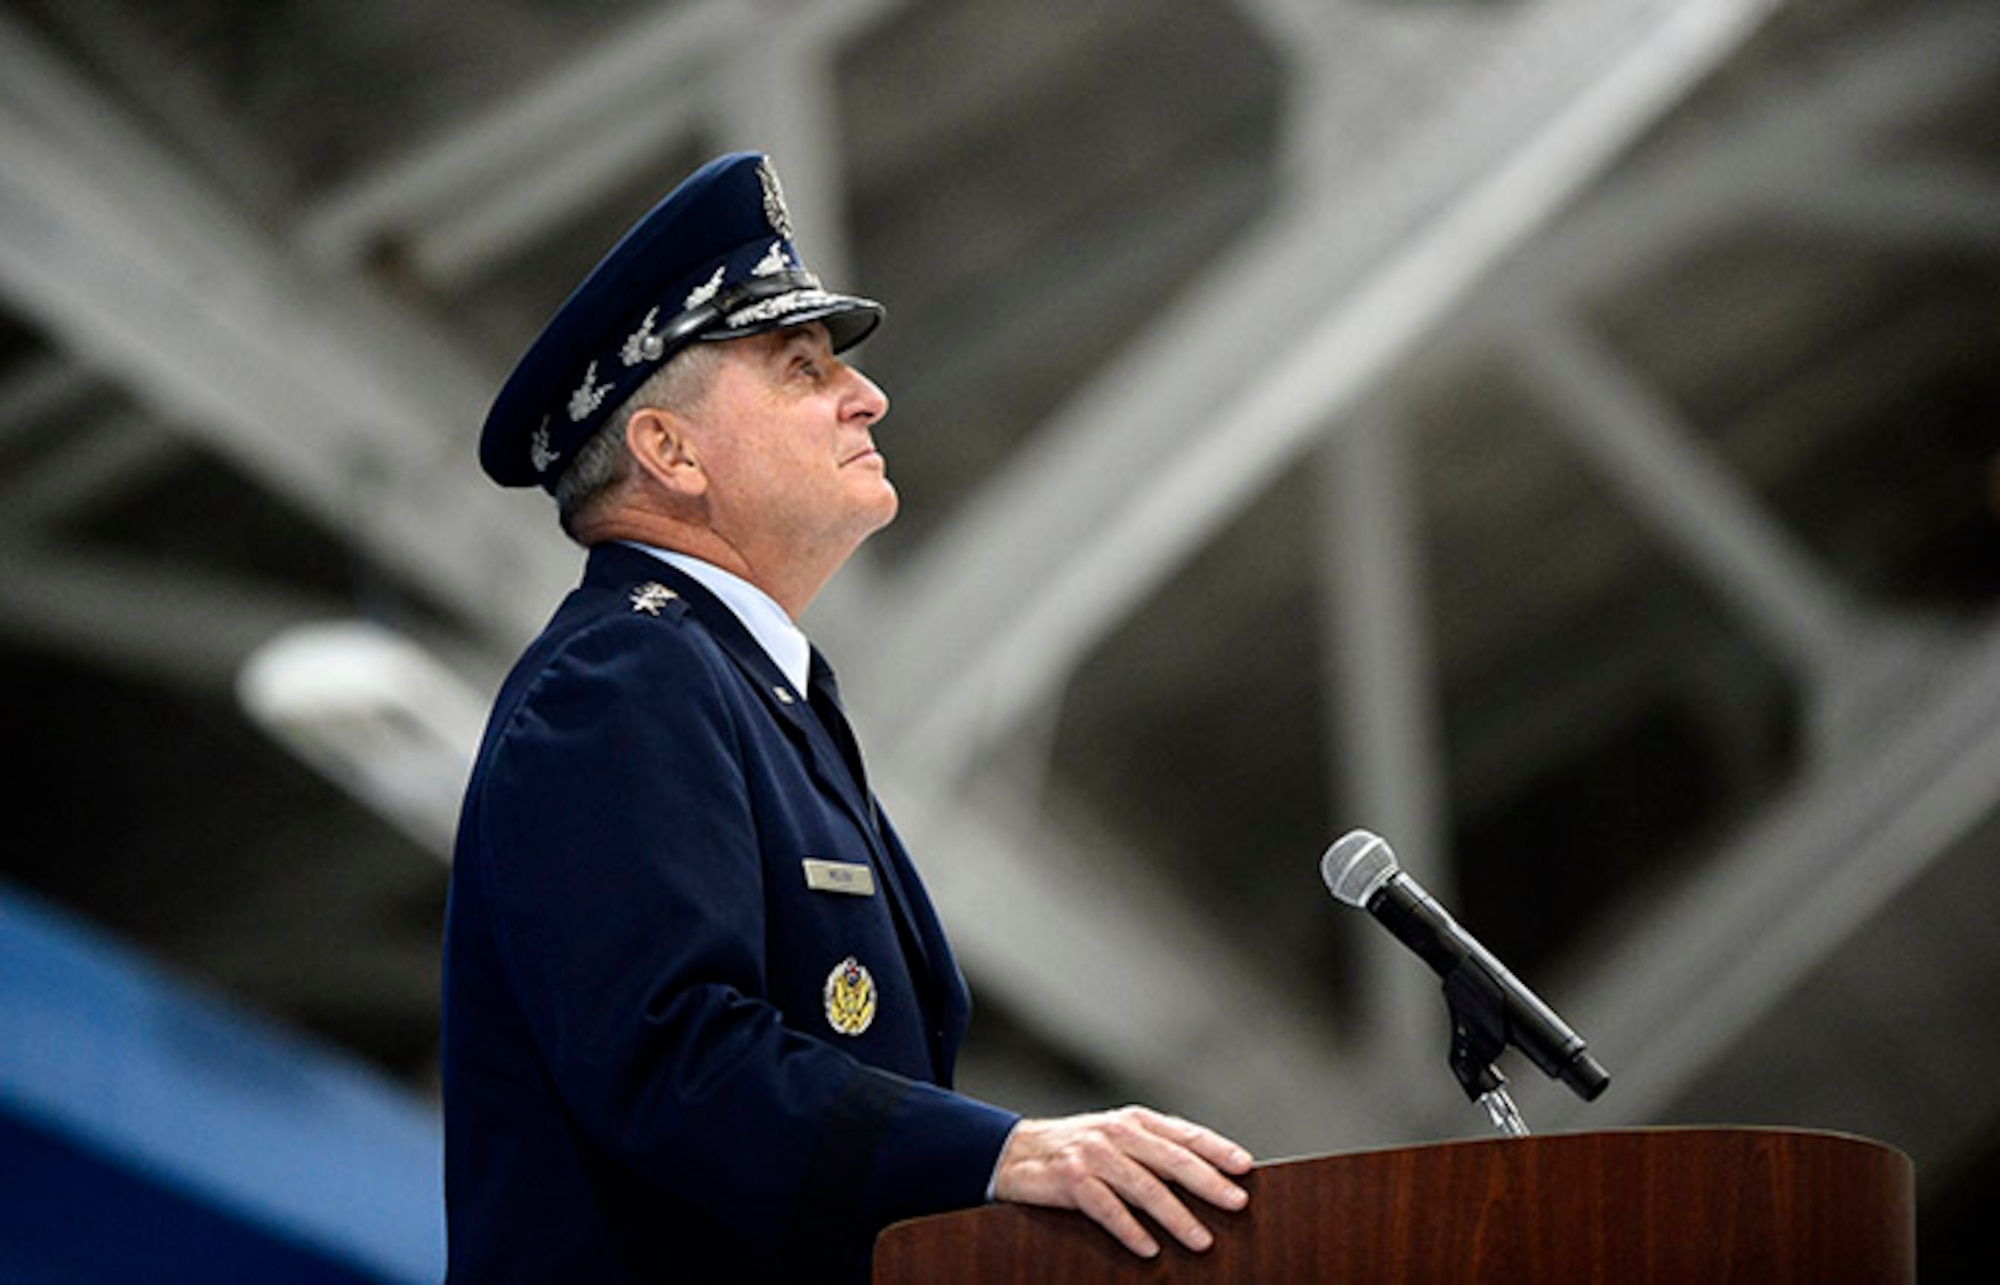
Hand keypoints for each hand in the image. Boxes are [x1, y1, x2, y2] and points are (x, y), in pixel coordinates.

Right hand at [990, 1106, 1253, 1258]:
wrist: (1014, 1152)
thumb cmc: (1076, 1150)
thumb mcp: (1117, 1139)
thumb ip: (1154, 1151)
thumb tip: (1204, 1176)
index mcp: (1134, 1121)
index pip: (1184, 1134)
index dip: (1216, 1149)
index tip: (1245, 1167)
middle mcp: (1117, 1133)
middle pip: (1172, 1159)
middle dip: (1208, 1182)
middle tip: (1237, 1203)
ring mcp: (1094, 1155)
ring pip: (1145, 1187)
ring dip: (1176, 1216)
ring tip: (1202, 1240)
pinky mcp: (1071, 1180)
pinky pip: (1108, 1209)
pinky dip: (1131, 1230)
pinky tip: (1150, 1249)